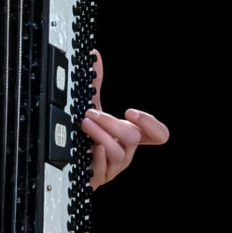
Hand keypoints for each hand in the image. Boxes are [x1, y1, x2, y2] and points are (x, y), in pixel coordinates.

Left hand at [79, 50, 167, 188]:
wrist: (72, 163)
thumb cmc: (88, 135)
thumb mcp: (93, 108)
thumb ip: (97, 84)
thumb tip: (95, 56)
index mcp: (132, 136)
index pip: (159, 135)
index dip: (151, 124)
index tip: (131, 112)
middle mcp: (128, 151)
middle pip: (133, 137)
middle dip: (112, 122)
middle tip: (91, 112)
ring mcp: (116, 166)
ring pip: (118, 152)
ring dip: (101, 135)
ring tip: (85, 123)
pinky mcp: (100, 176)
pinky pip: (104, 169)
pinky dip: (98, 158)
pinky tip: (91, 149)